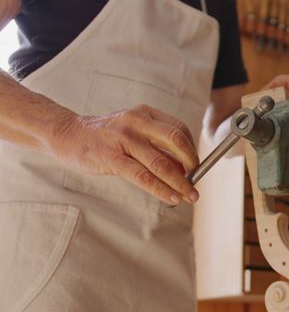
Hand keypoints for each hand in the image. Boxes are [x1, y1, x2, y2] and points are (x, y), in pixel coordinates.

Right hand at [49, 105, 198, 205]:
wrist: (67, 134)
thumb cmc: (105, 137)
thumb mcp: (133, 132)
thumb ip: (156, 147)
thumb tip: (183, 169)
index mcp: (145, 114)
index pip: (179, 129)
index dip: (192, 149)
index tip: (197, 165)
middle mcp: (137, 122)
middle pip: (176, 141)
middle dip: (192, 163)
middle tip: (197, 180)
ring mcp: (124, 138)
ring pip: (162, 163)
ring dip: (181, 182)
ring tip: (190, 196)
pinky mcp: (112, 157)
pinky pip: (143, 177)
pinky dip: (161, 189)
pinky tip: (172, 197)